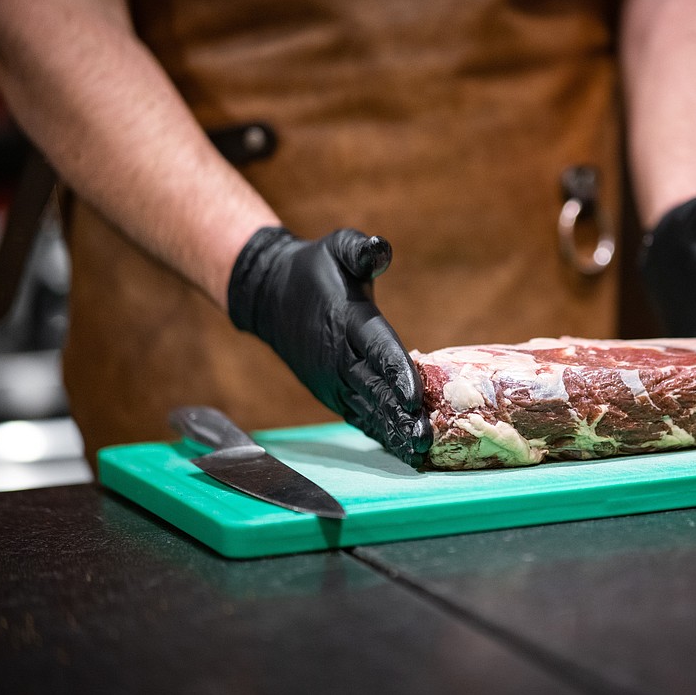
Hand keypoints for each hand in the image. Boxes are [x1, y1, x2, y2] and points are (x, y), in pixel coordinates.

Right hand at [227, 227, 432, 465]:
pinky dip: (377, 431)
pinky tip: (398, 448)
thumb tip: (379, 248)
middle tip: (426, 436)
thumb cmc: (315, 267)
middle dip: (400, 414)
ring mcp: (333, 378)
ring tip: (418, 449)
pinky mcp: (330, 391)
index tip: (414, 395)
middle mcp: (340, 355)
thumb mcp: (337, 246)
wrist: (269, 294)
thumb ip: (359, 249)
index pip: (377, 349)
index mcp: (348, 320)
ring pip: (366, 408)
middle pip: (375, 388)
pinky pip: (356, 413)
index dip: (396, 372)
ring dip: (391, 430)